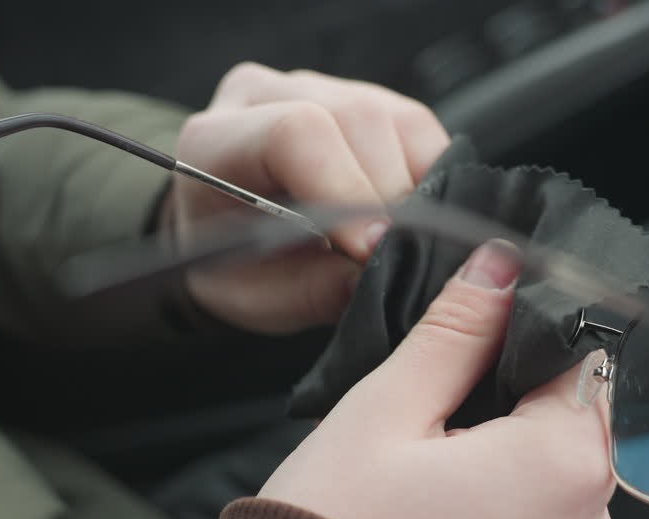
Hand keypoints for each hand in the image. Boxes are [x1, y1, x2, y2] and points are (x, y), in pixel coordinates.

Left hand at [164, 63, 450, 333]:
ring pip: (397, 122)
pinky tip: (410, 219)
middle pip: (358, 120)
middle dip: (389, 198)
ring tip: (399, 242)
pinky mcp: (371, 101)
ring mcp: (325, 89)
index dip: (346, 188)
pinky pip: (420, 130)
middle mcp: (271, 96)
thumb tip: (369, 275)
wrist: (229, 236)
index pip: (296, 133)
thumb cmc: (233, 267)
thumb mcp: (256, 298)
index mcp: (218, 139)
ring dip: (414, 191)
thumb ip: (309, 290)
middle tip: (394, 257)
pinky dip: (430, 179)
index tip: (370, 250)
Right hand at [256, 239, 624, 518]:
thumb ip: (458, 330)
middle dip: (514, 410)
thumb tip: (500, 267)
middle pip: (575, 426)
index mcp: (566, 467)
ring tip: (432, 482)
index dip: (525, 345)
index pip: (581, 364)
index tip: (474, 352)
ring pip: (562, 481)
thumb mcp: (387, 408)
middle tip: (434, 425)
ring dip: (514, 465)